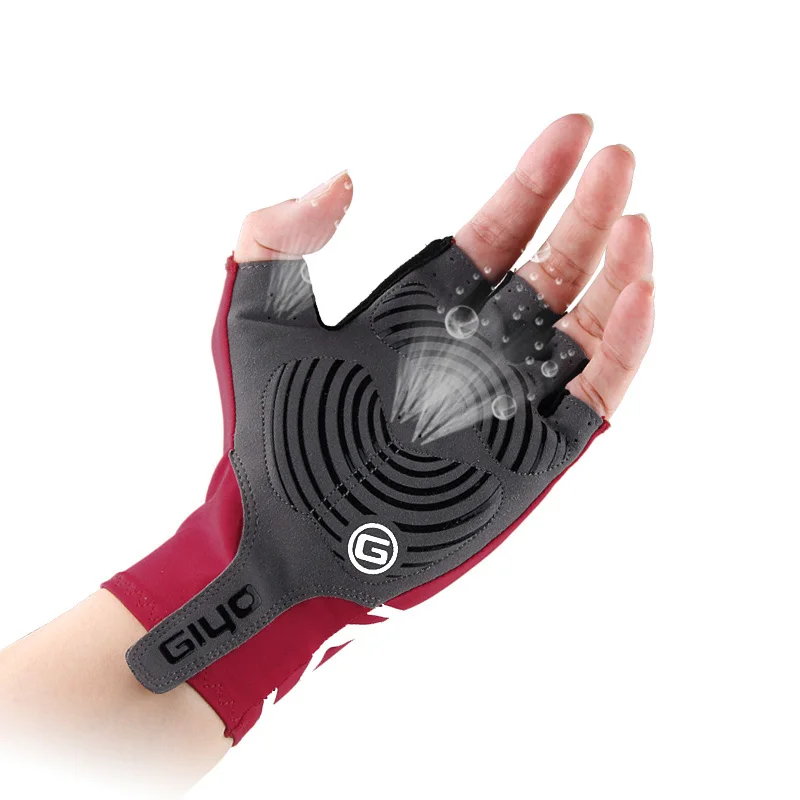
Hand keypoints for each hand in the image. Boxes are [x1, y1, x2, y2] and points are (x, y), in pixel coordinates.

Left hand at [235, 113, 653, 419]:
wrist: (279, 538)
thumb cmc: (261, 435)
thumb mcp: (254, 317)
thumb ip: (280, 235)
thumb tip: (345, 178)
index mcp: (424, 309)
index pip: (497, 230)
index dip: (537, 179)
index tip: (574, 129)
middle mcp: (475, 348)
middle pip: (551, 268)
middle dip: (589, 211)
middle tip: (619, 159)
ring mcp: (508, 400)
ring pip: (584, 326)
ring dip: (617, 271)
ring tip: (636, 221)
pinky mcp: (530, 456)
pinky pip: (593, 396)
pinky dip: (623, 349)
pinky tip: (637, 295)